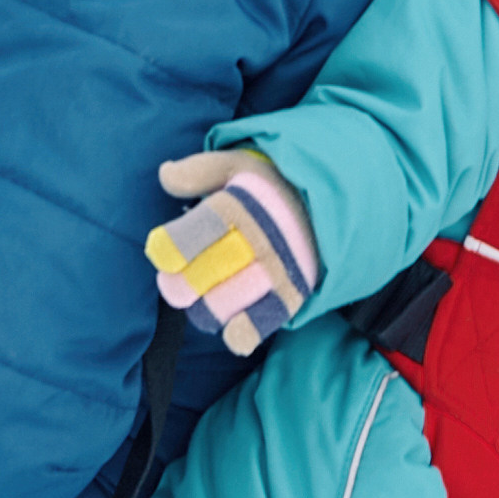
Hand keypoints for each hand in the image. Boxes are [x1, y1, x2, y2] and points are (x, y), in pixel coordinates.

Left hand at [144, 151, 319, 356]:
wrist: (335, 202)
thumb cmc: (273, 184)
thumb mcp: (239, 164)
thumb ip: (199, 171)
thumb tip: (166, 175)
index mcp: (239, 207)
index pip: (187, 239)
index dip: (166, 250)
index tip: (164, 251)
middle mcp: (258, 242)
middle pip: (195, 280)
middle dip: (177, 284)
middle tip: (179, 279)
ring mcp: (276, 274)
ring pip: (216, 308)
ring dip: (201, 306)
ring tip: (206, 294)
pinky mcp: (291, 299)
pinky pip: (252, 330)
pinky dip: (235, 333)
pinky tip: (230, 322)